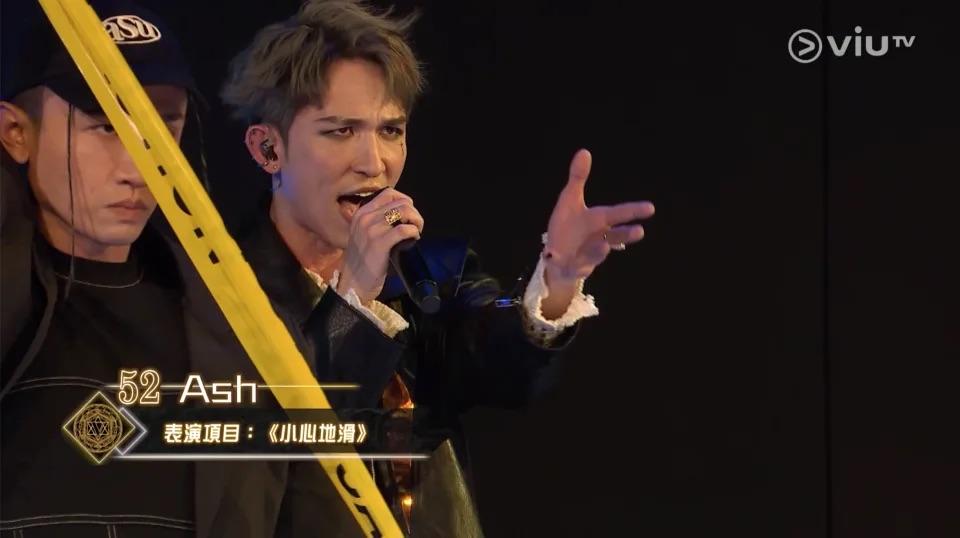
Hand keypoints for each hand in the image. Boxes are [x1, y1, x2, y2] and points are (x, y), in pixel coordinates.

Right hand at [337, 188, 423, 305]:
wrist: (353, 283)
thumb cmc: (361, 261)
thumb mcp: (362, 234)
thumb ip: (375, 221)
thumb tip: (400, 214)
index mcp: (361, 213)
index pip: (388, 193)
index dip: (404, 201)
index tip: (408, 215)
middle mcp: (365, 217)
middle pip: (400, 202)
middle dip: (414, 212)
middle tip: (416, 226)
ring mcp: (371, 229)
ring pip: (404, 211)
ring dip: (416, 220)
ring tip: (416, 231)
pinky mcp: (380, 243)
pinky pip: (404, 229)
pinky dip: (414, 232)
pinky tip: (413, 239)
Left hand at [539, 149, 654, 317]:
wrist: (557, 256)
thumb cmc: (568, 226)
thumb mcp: (570, 200)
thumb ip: (578, 178)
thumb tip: (584, 151)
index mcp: (598, 221)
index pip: (618, 214)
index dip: (633, 211)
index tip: (651, 208)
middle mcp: (598, 238)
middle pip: (615, 237)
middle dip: (626, 234)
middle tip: (640, 231)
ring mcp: (588, 255)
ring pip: (597, 254)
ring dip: (599, 250)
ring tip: (603, 245)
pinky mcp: (575, 268)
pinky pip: (574, 268)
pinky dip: (574, 266)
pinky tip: (569, 260)